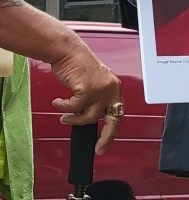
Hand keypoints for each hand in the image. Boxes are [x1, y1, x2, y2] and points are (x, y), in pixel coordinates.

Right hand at [50, 40, 123, 154]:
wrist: (69, 52)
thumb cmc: (78, 67)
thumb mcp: (94, 84)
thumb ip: (97, 99)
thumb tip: (92, 119)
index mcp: (115, 87)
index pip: (119, 113)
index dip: (112, 130)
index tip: (104, 144)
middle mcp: (112, 88)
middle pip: (113, 119)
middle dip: (106, 136)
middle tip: (97, 147)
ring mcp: (102, 89)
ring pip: (89, 116)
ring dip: (74, 119)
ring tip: (64, 116)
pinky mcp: (88, 89)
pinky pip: (74, 108)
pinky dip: (64, 107)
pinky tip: (58, 102)